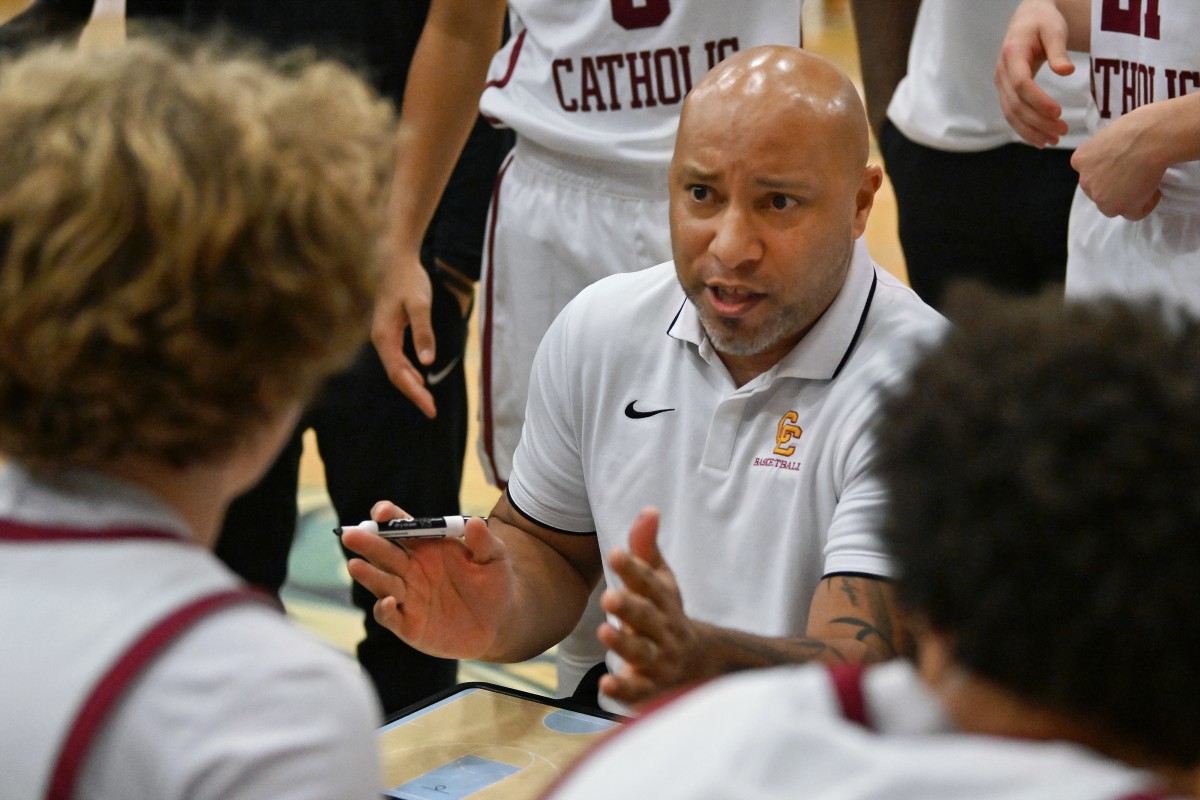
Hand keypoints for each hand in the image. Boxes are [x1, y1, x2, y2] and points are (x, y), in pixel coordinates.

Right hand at [342, 501, 511, 658]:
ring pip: (381, 582)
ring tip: (354, 565)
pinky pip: (390, 616)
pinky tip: (388, 602)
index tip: (382, 512)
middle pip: (383, 552)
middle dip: (367, 543)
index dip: (389, 518)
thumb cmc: (493, 583)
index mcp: (427, 546)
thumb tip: (474, 523)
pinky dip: (384, 610)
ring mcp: (407, 597)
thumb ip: (483, 542)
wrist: (499, 623)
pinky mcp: (408, 625)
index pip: (401, 528)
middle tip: (351, 534)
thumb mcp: (495, 558)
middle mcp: (410, 569)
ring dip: (368, 574)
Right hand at [371, 253, 437, 418]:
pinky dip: (409, 372)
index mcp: (384, 336)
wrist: (395, 259)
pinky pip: (397, 359)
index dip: (415, 393)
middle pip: (396, 375)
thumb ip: (423, 332)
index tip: (430, 408)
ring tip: (428, 400)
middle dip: (414, 394)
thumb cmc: (408, 280)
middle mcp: (380, 339)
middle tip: (432, 410)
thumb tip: (427, 363)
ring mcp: (383, 336)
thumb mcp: (420, 305)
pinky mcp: (389, 331)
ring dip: (412, 385)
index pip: (399, 374)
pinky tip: (420, 377)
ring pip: (396, 368)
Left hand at [596, 509, 705, 707]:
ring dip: (625, 644)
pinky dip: (624, 691)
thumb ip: (647, 547)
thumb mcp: (661, 581)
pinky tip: (604, 685)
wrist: (701, 663)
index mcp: (664, 601)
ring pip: (643, 653)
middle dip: (630, 608)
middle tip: (609, 596)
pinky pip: (639, 692)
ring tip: (605, 631)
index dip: (634, 569)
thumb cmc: (667, 614)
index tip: (615, 554)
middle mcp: (664, 630)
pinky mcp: (652, 688)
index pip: (649, 583)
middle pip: (648, 618)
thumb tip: (648, 509)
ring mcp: (660, 661)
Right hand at [995, 0, 1073, 147]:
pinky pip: (1011, 115)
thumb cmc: (1043, 22)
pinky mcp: (1006, 92)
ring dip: (1031, 131)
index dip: (1038, 101)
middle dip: (1038, 122)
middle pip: (1016, 104)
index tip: (1059, 112)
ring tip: (1053, 141)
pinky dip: (1025, 129)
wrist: (1027, 20)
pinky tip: (1041, 139)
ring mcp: (1001, 84)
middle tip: (1063, 131)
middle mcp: (1002, 73)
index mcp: (1012, 54)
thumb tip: (1066, 71)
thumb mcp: (1054, 29)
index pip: (1021, 84)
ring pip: (1011, 114)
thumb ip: (1059, 50)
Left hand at [1071, 105, 1165, 219]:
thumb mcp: (1109, 135)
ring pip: (1113, 205)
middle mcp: (1085, 181)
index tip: (1123, 166)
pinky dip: (1146, 204)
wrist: (1150, 138)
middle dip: (1115, 186)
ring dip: (1128, 197)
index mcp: (1080, 160)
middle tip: (1135, 175)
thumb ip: (1105, 151)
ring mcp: (1100, 197)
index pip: (1090, 174)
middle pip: (1099, 191)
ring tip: (1146, 182)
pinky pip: (1134, 214)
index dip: (1108, 172)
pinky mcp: (1119, 207)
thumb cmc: (1137, 127)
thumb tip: (1117, 155)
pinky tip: (1153, 191)